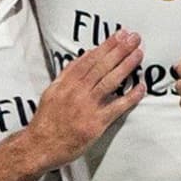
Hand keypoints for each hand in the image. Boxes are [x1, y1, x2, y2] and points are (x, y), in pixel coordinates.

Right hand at [26, 30, 145, 168]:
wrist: (40, 145)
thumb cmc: (47, 120)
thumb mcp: (52, 91)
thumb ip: (67, 74)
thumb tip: (84, 57)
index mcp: (66, 83)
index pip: (90, 59)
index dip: (106, 46)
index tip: (119, 35)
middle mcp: (77, 92)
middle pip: (102, 66)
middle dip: (119, 50)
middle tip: (133, 38)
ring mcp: (87, 107)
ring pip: (110, 81)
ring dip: (126, 66)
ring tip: (138, 53)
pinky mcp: (96, 123)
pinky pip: (117, 107)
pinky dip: (130, 97)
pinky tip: (140, 87)